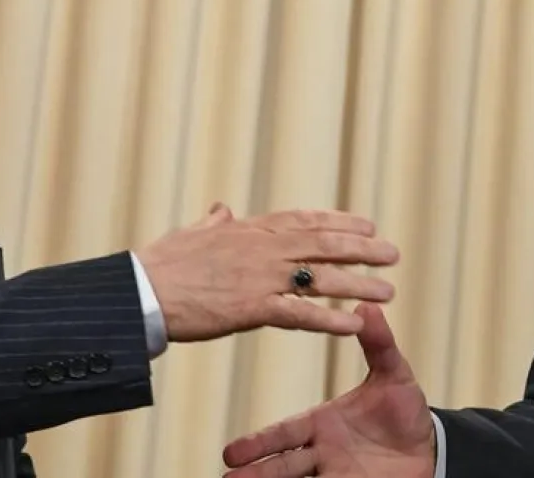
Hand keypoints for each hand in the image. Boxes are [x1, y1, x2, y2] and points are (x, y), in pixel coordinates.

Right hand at [136, 204, 399, 341]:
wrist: (141, 290)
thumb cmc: (160, 264)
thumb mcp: (192, 234)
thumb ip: (214, 223)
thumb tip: (221, 208)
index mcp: (249, 229)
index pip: (304, 220)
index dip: (339, 222)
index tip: (367, 225)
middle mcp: (262, 248)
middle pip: (323, 245)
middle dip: (362, 249)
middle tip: (392, 255)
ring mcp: (260, 277)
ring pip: (321, 278)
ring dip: (358, 284)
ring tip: (387, 291)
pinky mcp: (252, 308)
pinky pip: (300, 314)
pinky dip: (329, 318)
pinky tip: (353, 324)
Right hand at [222, 303, 435, 477]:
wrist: (433, 448)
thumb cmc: (406, 410)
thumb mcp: (394, 374)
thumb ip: (378, 344)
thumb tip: (367, 307)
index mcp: (323, 422)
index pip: (284, 433)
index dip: (259, 443)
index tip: (232, 452)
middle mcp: (323, 452)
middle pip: (284, 464)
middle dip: (258, 473)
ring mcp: (335, 474)